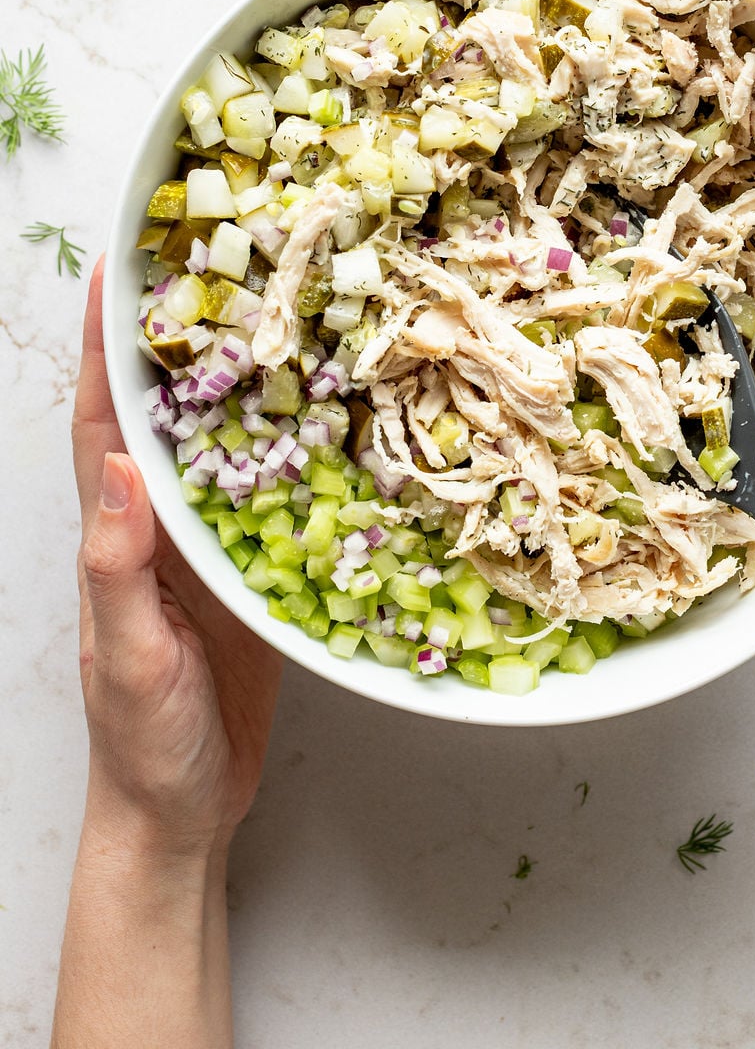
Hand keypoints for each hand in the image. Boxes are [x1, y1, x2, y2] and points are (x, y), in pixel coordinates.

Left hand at [71, 258, 282, 855]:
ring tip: (282, 308)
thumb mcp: (127, 658)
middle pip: (167, 410)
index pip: (105, 420)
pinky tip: (336, 413)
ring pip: (228, 441)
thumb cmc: (143, 741)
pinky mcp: (259, 569)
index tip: (119, 268)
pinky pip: (280, 493)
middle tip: (216, 260)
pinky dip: (300, 448)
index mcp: (120, 534)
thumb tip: (119, 469)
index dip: (105, 344)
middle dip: (180, 333)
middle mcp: (163, 523)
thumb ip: (118, 568)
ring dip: (246, 377)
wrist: (188, 808)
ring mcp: (212, 544)